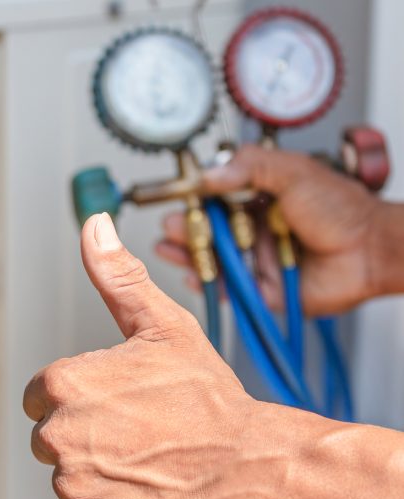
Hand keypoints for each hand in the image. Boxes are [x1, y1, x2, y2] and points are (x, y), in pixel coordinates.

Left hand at [23, 213, 285, 498]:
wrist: (247, 464)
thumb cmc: (207, 398)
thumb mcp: (162, 326)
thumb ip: (116, 277)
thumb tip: (94, 227)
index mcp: (62, 386)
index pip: (39, 396)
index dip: (77, 398)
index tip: (114, 402)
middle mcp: (58, 436)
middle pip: (50, 437)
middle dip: (83, 434)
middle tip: (135, 431)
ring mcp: (73, 485)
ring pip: (68, 476)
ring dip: (98, 471)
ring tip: (144, 459)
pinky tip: (144, 488)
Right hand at [155, 145, 383, 315]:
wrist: (370, 250)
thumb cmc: (341, 210)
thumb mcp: (293, 172)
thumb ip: (250, 167)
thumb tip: (209, 175)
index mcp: (260, 200)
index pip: (217, 199)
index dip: (195, 200)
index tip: (176, 198)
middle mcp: (255, 230)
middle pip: (209, 232)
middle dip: (185, 229)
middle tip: (169, 226)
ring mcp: (257, 260)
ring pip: (214, 260)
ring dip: (189, 255)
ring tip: (168, 248)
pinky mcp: (262, 289)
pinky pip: (228, 289)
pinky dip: (208, 284)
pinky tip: (192, 274)